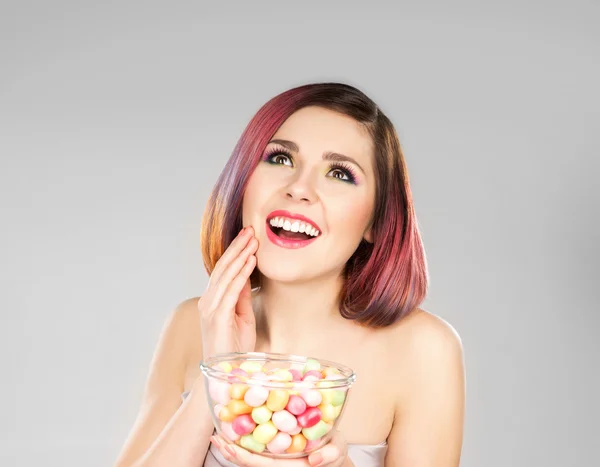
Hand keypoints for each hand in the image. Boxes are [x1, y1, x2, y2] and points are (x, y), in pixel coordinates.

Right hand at [198, 226, 258, 358]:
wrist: (226, 373)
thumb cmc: (234, 348)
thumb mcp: (242, 317)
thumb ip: (242, 298)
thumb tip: (247, 277)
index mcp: (212, 300)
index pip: (224, 270)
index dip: (236, 252)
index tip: (249, 237)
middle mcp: (208, 301)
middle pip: (223, 267)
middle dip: (238, 247)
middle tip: (251, 229)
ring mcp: (211, 308)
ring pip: (226, 274)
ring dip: (241, 255)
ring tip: (253, 240)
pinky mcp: (217, 317)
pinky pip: (231, 290)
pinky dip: (242, 273)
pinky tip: (251, 260)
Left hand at [210, 430, 348, 466]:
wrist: (337, 450)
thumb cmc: (336, 450)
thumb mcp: (337, 451)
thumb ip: (328, 455)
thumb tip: (314, 460)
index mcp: (289, 465)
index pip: (262, 464)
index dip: (244, 456)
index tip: (228, 447)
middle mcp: (280, 461)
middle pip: (251, 460)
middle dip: (232, 450)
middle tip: (216, 437)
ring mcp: (278, 455)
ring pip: (252, 453)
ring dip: (234, 444)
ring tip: (219, 433)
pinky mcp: (279, 445)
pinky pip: (259, 444)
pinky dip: (246, 436)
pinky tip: (236, 426)